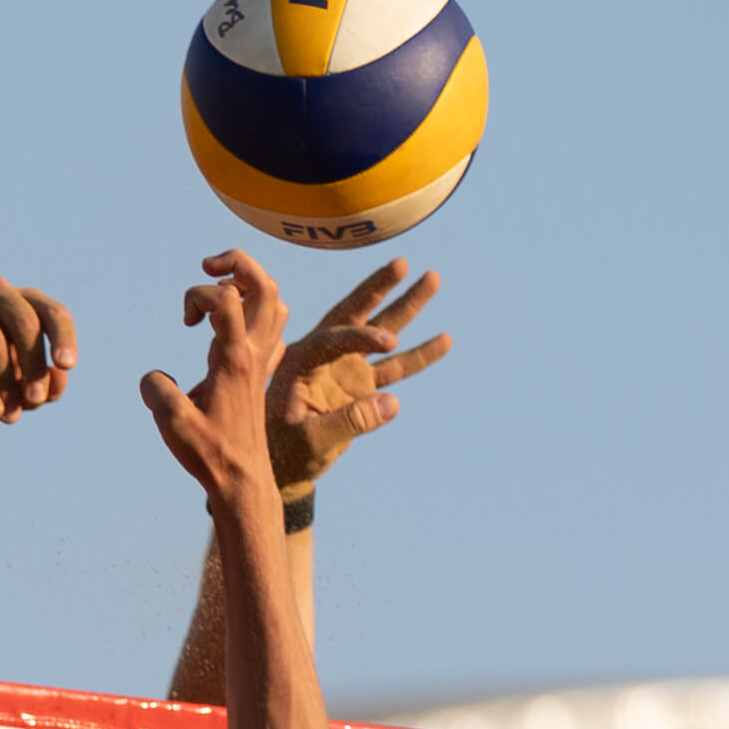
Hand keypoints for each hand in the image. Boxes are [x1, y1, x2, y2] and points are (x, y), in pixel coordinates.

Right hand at [0, 277, 77, 422]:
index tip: (66, 366)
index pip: (52, 313)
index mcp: (24, 301)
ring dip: (6, 383)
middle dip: (34, 365)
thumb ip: (46, 385)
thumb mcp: (24, 388)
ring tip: (11, 416)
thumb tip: (58, 381)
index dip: (63, 338)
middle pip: (25, 323)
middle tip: (35, 399)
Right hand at [141, 250, 290, 506]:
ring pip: (274, 301)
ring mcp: (263, 362)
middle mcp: (254, 353)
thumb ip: (156, 389)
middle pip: (264, 284)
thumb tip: (154, 376)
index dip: (197, 294)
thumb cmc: (210, 454)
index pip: (226, 298)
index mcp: (234, 359)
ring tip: (218, 297)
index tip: (183, 321)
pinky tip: (230, 332)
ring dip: (248, 286)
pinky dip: (255, 314)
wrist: (243, 482)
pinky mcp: (263, 374)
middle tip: (207, 268)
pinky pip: (274, 328)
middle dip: (235, 263)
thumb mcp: (171, 422)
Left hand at [267, 258, 451, 491]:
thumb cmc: (284, 450)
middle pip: (356, 314)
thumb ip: (350, 422)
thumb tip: (394, 404)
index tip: (389, 341)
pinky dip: (419, 354)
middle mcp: (324, 356)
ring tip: (434, 278)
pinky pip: (396, 367)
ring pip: (383, 332)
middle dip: (379, 287)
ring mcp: (346, 368)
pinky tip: (445, 339)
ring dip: (407, 307)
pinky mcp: (362, 385)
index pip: (334, 338)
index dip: (361, 338)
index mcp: (300, 360)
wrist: (283, 465)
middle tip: (403, 262)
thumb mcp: (310, 440)